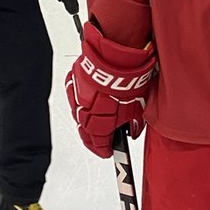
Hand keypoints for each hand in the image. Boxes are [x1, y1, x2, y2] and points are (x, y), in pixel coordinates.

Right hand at [65, 19, 155, 157]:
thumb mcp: (137, 109)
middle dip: (94, 138)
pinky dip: (83, 99)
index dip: (105, 150)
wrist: (118, 58)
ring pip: (78, 114)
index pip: (98, 145)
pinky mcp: (73, 82)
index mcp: (97, 125)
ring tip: (98, 118)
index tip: (109, 151)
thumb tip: (132, 131)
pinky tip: (92, 98)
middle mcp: (83, 114)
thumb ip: (132, 125)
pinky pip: (76, 96)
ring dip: (87, 118)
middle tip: (102, 140)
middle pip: (85, 133)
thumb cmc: (128, 82)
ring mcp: (76, 98)